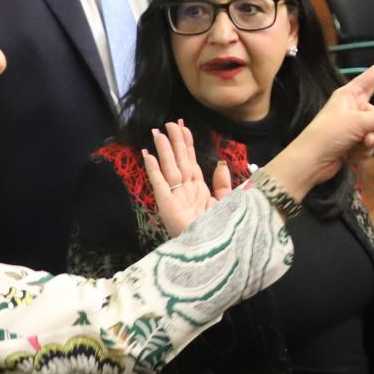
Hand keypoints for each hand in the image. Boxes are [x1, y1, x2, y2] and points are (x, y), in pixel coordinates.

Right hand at [142, 122, 230, 237]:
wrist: (215, 250)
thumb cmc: (221, 230)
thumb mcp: (227, 204)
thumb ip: (222, 184)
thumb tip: (219, 164)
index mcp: (198, 189)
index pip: (190, 160)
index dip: (187, 143)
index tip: (183, 126)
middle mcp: (185, 190)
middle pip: (179, 160)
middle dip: (174, 141)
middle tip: (169, 122)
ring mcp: (175, 197)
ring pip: (169, 167)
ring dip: (164, 149)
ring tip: (157, 132)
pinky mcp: (166, 205)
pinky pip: (159, 183)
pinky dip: (153, 169)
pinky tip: (147, 155)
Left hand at [263, 51, 373, 200]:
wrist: (312, 161)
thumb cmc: (330, 134)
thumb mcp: (358, 122)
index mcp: (348, 95)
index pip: (371, 77)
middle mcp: (351, 108)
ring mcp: (352, 127)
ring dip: (372, 140)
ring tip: (361, 144)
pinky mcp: (351, 144)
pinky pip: (369, 144)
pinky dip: (364, 151)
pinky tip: (352, 155)